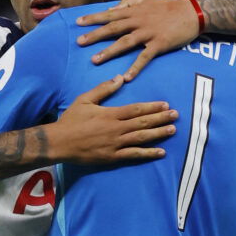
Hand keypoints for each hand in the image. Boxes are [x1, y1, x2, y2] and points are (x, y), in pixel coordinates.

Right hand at [47, 75, 177, 163]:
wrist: (60, 143)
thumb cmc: (71, 120)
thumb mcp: (85, 99)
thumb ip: (103, 89)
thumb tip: (120, 78)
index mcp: (111, 114)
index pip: (136, 109)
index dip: (152, 107)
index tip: (165, 104)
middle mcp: (116, 129)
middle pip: (143, 122)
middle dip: (161, 118)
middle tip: (176, 115)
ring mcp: (116, 144)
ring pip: (142, 138)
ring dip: (159, 134)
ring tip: (173, 130)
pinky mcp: (113, 157)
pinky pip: (134, 155)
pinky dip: (148, 153)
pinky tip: (161, 152)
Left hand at [76, 0, 200, 80]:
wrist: (193, 13)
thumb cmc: (169, 6)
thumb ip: (130, 2)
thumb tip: (114, 8)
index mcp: (134, 10)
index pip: (110, 14)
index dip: (93, 18)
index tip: (78, 22)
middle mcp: (138, 21)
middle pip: (113, 28)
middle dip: (95, 35)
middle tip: (79, 42)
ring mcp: (148, 33)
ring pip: (125, 43)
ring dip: (109, 52)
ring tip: (95, 60)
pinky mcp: (159, 44)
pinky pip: (145, 57)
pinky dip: (135, 67)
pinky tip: (126, 77)